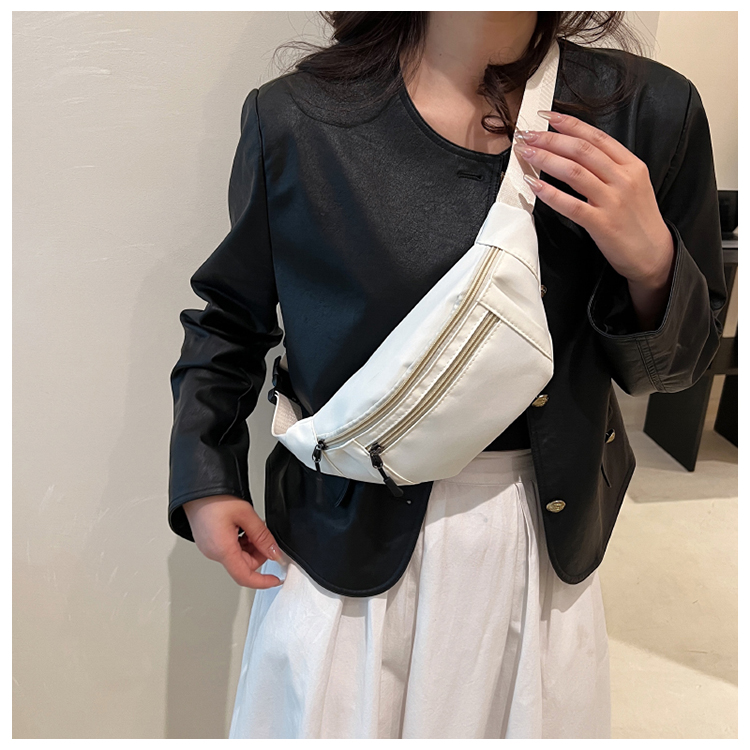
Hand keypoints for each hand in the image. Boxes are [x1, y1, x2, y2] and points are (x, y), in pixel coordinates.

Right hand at [183, 495, 284, 588]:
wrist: (197, 489)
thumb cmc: (214, 498)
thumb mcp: (246, 514)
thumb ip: (262, 535)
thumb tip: (274, 552)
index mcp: (222, 549)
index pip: (245, 576)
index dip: (263, 581)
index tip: (275, 580)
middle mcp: (213, 553)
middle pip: (244, 565)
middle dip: (258, 553)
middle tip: (263, 535)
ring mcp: (210, 549)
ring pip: (238, 557)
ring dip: (250, 546)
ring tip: (249, 526)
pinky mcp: (209, 543)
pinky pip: (230, 550)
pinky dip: (241, 542)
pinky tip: (242, 527)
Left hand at [513, 111, 674, 289]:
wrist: (654, 254)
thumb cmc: (638, 220)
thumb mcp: (633, 185)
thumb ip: (610, 168)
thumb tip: (576, 152)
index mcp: (631, 165)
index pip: (596, 137)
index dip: (570, 124)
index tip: (547, 117)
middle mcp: (623, 179)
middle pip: (581, 150)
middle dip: (550, 139)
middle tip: (528, 135)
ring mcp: (613, 201)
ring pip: (574, 172)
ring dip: (546, 159)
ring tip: (526, 153)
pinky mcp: (602, 224)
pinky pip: (571, 205)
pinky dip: (550, 193)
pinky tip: (534, 185)